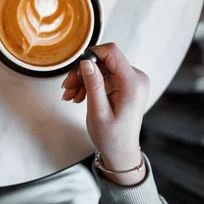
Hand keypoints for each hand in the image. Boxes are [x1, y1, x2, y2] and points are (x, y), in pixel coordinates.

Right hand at [62, 43, 148, 185]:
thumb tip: (86, 61)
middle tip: (67, 88)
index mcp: (132, 83)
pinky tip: (79, 96)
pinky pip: (104, 76)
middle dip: (82, 71)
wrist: (121, 152)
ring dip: (83, 79)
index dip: (90, 55)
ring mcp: (132, 81)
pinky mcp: (125, 85)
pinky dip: (89, 84)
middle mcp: (136, 78)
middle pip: (104, 60)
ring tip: (71, 96)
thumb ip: (93, 84)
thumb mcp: (98, 112)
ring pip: (101, 68)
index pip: (111, 52)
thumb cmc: (111, 137)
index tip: (75, 70)